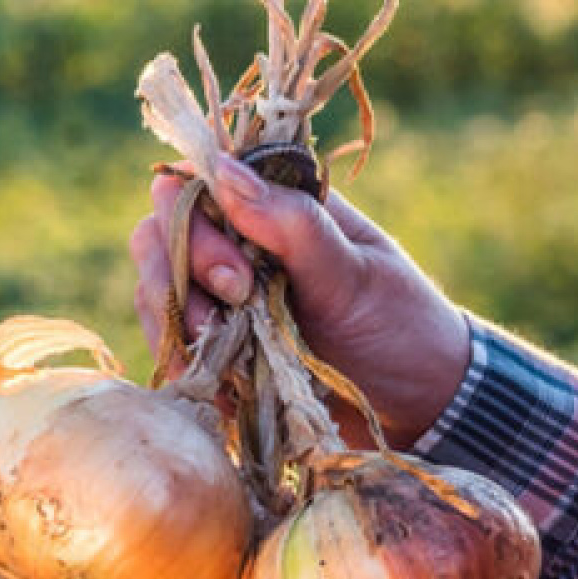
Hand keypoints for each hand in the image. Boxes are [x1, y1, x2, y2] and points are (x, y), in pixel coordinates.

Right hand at [129, 157, 470, 445]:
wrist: (421, 408)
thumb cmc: (400, 327)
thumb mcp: (353, 274)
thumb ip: (291, 224)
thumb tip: (222, 171)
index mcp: (276, 208)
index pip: (194, 187)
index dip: (193, 223)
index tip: (235, 273)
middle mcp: (239, 247)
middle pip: (158, 238)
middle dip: (182, 276)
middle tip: (236, 308)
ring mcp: (222, 301)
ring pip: (156, 293)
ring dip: (178, 322)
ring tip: (228, 356)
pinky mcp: (218, 351)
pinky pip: (171, 346)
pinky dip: (182, 362)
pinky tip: (217, 382)